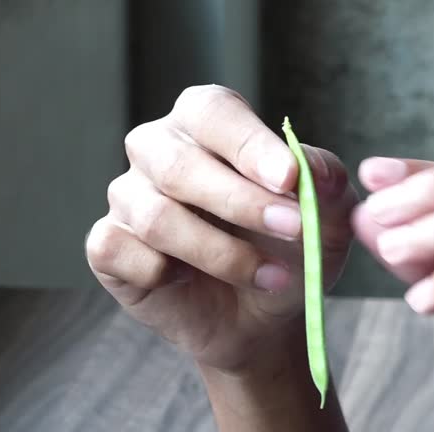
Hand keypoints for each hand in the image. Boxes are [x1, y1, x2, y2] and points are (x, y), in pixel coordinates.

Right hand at [85, 85, 357, 375]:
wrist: (260, 318)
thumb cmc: (289, 250)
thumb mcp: (325, 214)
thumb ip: (324, 179)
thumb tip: (310, 167)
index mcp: (204, 123)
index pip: (212, 112)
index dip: (248, 144)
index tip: (290, 180)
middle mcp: (156, 150)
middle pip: (178, 164)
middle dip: (239, 202)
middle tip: (293, 230)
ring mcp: (127, 197)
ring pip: (155, 217)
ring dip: (219, 253)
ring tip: (270, 277)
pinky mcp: (108, 244)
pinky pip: (118, 251)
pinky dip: (160, 273)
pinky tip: (188, 281)